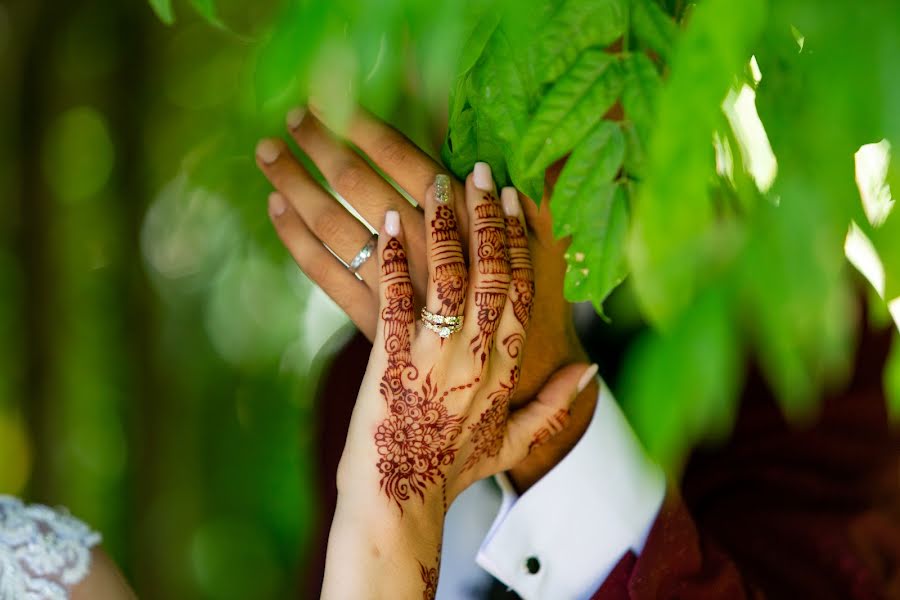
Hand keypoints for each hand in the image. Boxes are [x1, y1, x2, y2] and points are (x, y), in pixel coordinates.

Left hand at [256, 107, 597, 489]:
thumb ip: (553, 406)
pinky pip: (397, 296)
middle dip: (488, 217)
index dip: (522, 242)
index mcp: (507, 371)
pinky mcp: (392, 359)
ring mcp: (437, 357)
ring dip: (445, 224)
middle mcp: (479, 357)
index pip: (525, 292)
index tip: (518, 201)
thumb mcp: (512, 443)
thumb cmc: (450, 473)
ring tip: (438, 181)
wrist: (400, 507)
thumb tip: (592, 372)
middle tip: (481, 171)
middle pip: (494, 272)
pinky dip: (396, 255)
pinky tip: (392, 219)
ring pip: (451, 275)